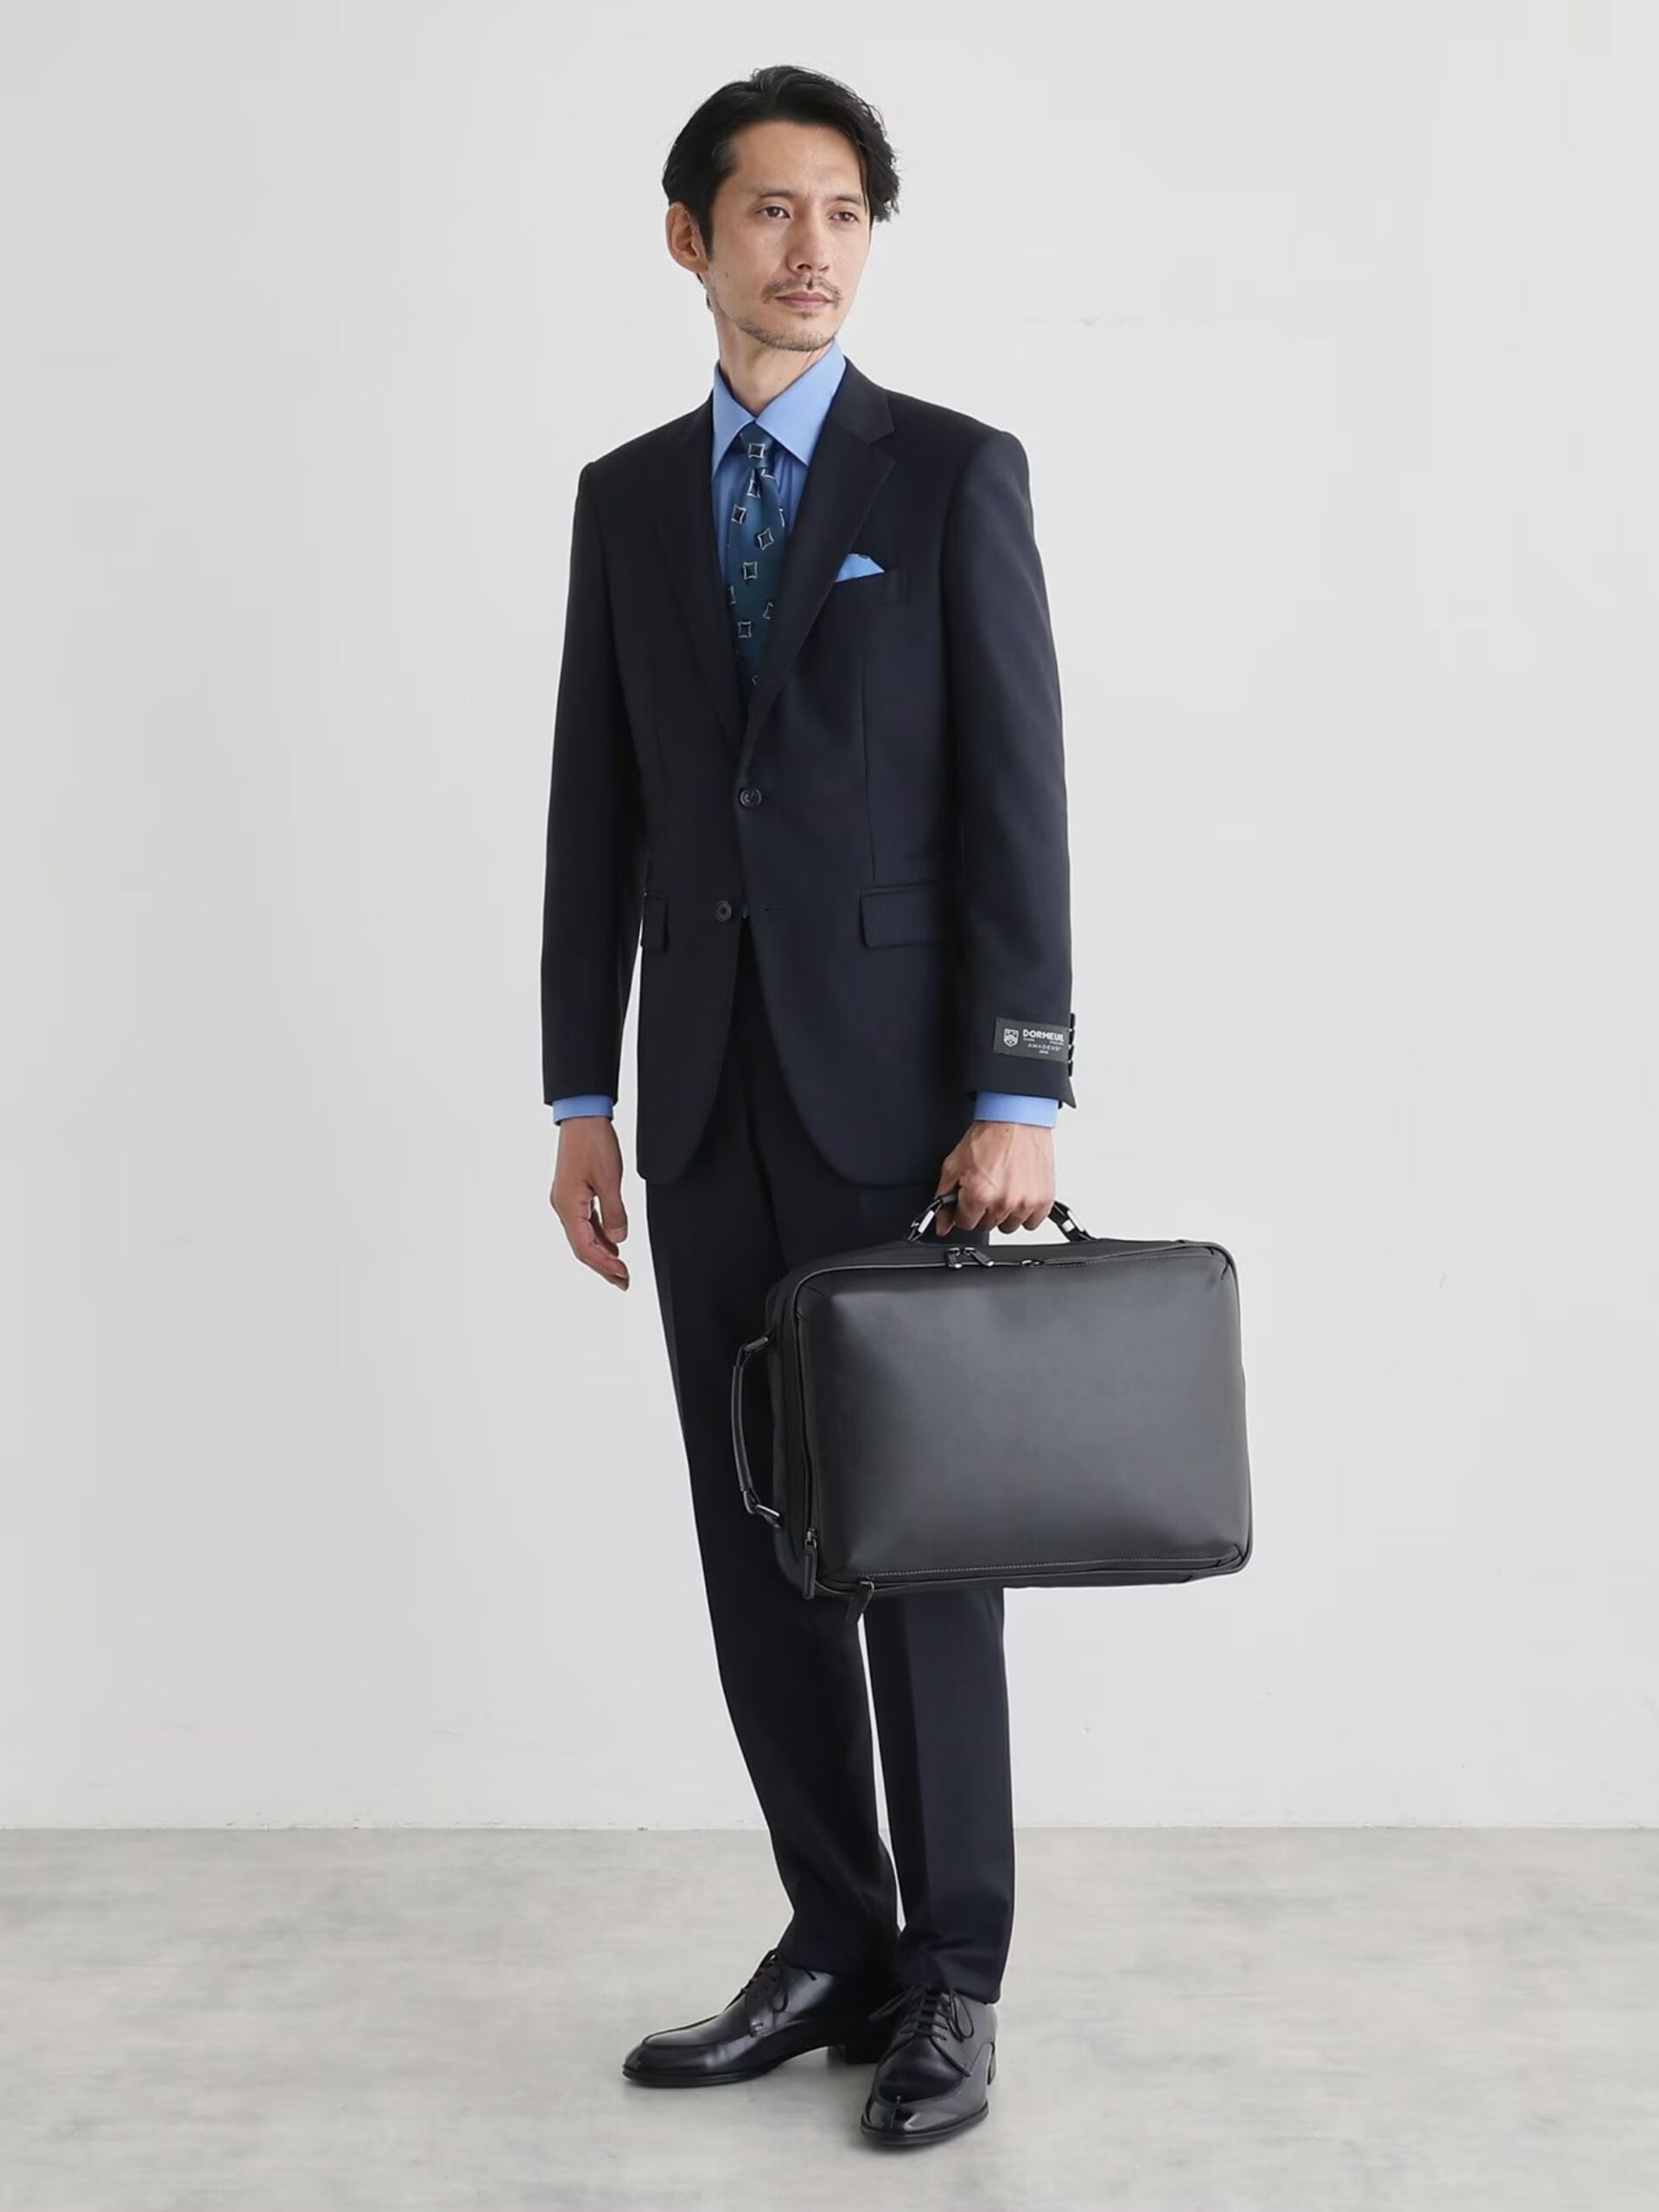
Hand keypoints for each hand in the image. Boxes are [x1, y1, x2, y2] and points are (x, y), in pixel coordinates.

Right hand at [550, 1116, 630, 1287]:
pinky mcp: (573, 1192)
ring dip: (602, 1252)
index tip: (623, 1275)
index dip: (605, 1265)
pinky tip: (612, 1241)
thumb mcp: (610, 1180)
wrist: (582, 1117)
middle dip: (603, 1266)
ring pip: (583, 1235)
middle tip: (623, 1281)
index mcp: (568, 1206)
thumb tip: (618, 1239)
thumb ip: (614, 1213)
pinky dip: (599, 1235)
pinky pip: (585, 1221)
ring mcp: (567, 1200)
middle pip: (582, 1246)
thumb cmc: (592, 1143)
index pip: (586, 1247)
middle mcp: (563, 1206)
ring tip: (620, 1268)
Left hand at [931, 1120, 1056, 1235]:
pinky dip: (1026, 1212)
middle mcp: (1003, 1202)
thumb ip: (944, 1198)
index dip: (964, 1210)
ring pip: (1009, 1226)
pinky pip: (1032, 1222)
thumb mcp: (954, 1164)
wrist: (1016, 1119)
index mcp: (978, 1195)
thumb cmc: (988, 1137)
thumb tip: (941, 1225)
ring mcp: (1025, 1203)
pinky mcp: (1044, 1200)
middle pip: (987, 1225)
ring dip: (1004, 1212)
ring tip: (1004, 1187)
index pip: (965, 1224)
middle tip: (987, 1187)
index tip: (969, 1198)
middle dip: (983, 1210)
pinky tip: (1019, 1193)